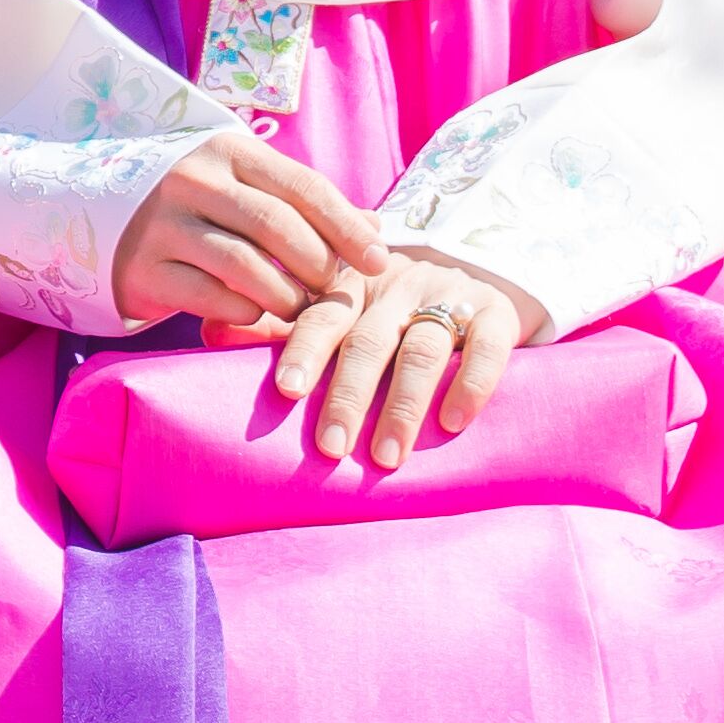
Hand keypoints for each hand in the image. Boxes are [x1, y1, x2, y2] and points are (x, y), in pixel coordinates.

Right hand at [111, 135, 387, 344]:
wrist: (100, 218)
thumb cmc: (196, 206)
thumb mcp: (247, 189)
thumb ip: (307, 206)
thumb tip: (376, 226)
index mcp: (229, 151)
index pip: (303, 186)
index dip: (347, 226)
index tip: (379, 261)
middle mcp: (193, 180)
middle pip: (277, 225)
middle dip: (318, 265)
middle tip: (336, 292)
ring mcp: (164, 224)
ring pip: (244, 265)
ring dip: (286, 297)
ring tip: (302, 311)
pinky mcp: (144, 268)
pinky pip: (210, 297)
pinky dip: (244, 313)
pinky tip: (256, 317)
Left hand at [268, 246, 545, 469]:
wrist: (485, 267)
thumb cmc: (397, 312)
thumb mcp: (350, 309)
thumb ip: (297, 330)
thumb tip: (226, 348)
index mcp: (354, 287)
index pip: (322, 316)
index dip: (305, 351)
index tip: (287, 390)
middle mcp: (397, 287)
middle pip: (368, 341)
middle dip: (348, 396)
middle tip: (332, 447)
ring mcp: (449, 295)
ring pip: (421, 349)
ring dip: (402, 405)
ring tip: (387, 455)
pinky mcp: (497, 312)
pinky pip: (486, 347)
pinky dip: (469, 385)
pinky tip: (452, 422)